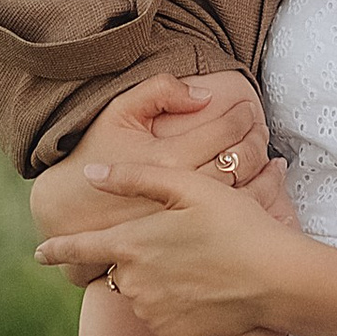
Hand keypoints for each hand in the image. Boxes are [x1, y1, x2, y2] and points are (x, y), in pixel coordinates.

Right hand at [31, 73, 268, 277]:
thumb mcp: (119, 112)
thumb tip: (203, 95)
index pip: (225, 130)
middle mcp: (181, 193)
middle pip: (242, 161)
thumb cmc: (95, 155)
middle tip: (261, 131)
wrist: (70, 212)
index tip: (248, 109)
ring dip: (263, 171)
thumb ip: (159, 92)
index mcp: (168, 157)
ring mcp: (188, 222)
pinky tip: (260, 188)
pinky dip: (256, 202)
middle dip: (258, 140)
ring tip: (266, 158)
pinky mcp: (189, 243)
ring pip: (245, 192)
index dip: (243, 116)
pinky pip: (233, 222)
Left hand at [40, 157, 294, 335]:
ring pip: (143, 293)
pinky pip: (164, 318)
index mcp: (132, 245)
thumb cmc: (237, 226)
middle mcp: (134, 283)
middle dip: (139, 258)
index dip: (58, 249)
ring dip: (159, 281)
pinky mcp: (173, 335)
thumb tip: (92, 173)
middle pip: (121, 269)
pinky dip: (178, 305)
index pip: (80, 248)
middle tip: (182, 246)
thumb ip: (135, 178)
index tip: (38, 253)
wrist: (277, 281)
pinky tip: (207, 291)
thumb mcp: (190, 189)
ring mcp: (153, 313)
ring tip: (201, 267)